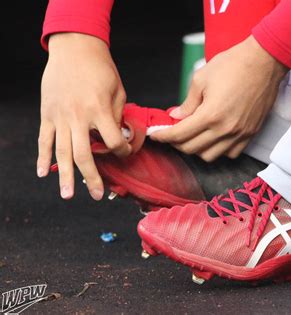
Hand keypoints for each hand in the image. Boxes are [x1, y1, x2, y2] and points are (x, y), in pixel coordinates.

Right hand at [37, 33, 130, 199]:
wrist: (74, 47)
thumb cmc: (101, 68)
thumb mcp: (118, 91)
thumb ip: (117, 116)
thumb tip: (118, 138)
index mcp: (98, 110)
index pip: (113, 142)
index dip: (123, 151)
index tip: (126, 152)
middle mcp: (77, 116)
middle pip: (84, 155)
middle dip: (92, 177)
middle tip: (97, 195)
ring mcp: (59, 116)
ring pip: (62, 152)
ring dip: (65, 176)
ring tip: (68, 195)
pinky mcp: (47, 113)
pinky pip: (44, 140)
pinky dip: (43, 157)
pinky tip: (43, 173)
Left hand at [151, 36, 287, 161]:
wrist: (264, 62)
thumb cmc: (233, 64)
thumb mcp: (201, 79)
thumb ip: (187, 103)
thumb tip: (176, 117)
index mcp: (210, 114)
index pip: (179, 134)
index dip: (163, 136)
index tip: (155, 135)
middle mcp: (225, 129)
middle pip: (192, 148)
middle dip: (176, 143)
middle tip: (171, 133)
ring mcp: (240, 133)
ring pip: (210, 156)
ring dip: (197, 149)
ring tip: (192, 136)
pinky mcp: (251, 133)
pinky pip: (231, 153)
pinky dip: (218, 150)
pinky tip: (213, 138)